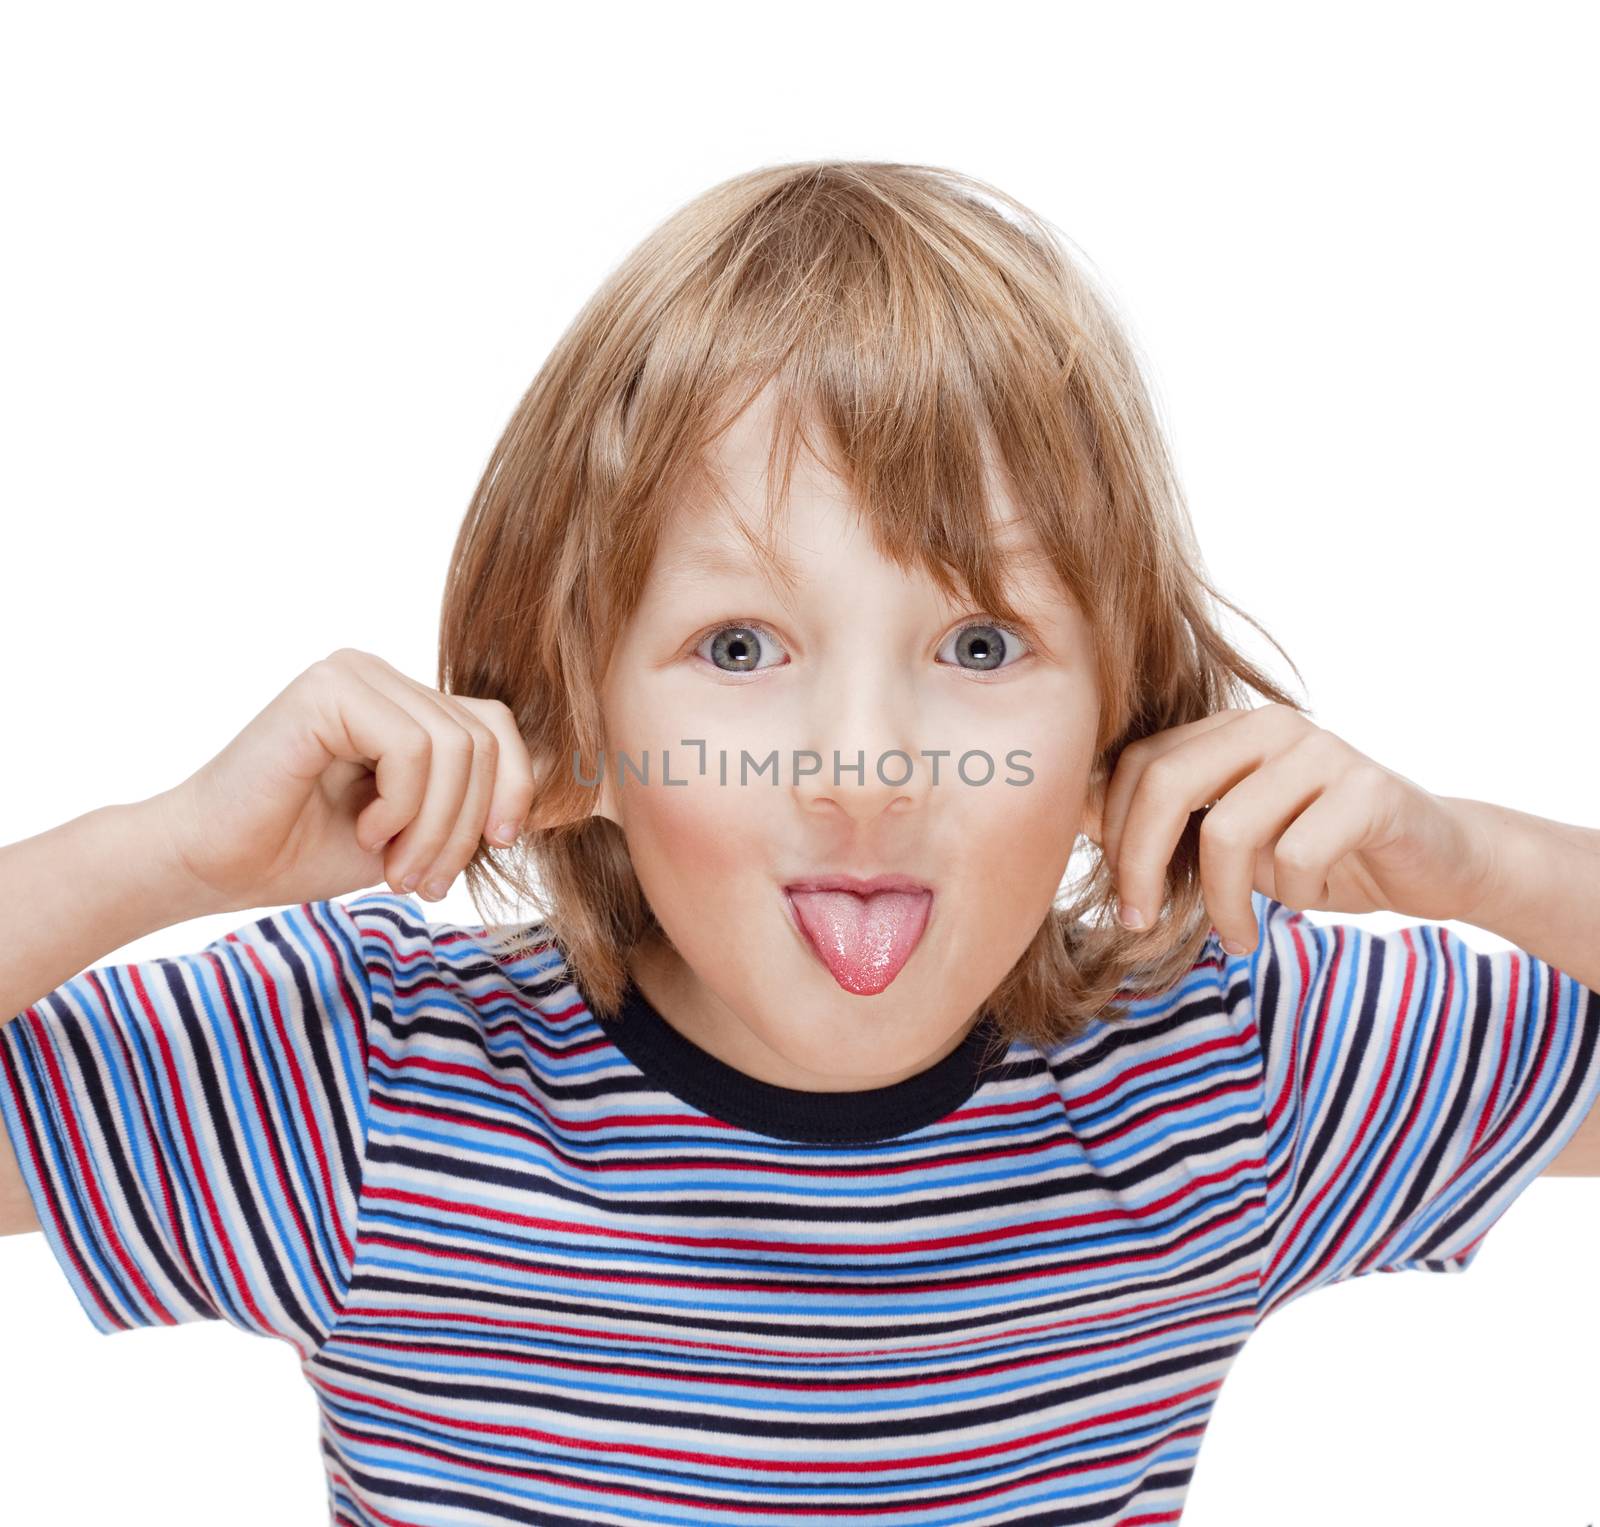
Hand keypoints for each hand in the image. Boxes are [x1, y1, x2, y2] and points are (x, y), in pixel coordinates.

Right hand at [150, 648, 537, 913]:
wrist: (216, 867)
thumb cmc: (304, 850)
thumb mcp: (416, 829)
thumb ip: (470, 800)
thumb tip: (552, 787)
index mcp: (405, 702)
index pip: (498, 728)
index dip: (513, 791)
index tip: (496, 847)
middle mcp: (383, 676)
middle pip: (485, 740)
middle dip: (468, 825)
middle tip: (423, 879)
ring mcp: (355, 674)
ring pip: (457, 748)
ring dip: (435, 828)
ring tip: (394, 866)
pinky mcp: (329, 689)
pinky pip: (415, 748)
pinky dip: (403, 807)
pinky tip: (363, 829)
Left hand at [1084, 704, 1494, 953]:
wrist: (1432, 861)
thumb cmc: (1316, 853)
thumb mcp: (1231, 839)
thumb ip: (1168, 822)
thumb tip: (1082, 821)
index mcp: (1228, 729)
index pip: (1140, 764)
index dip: (1114, 833)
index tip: (1122, 899)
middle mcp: (1270, 726)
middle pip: (1167, 784)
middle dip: (1139, 865)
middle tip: (1141, 924)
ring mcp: (1322, 751)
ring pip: (1229, 832)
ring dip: (1223, 903)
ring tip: (1237, 936)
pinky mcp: (1369, 790)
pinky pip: (1296, 856)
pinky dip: (1292, 896)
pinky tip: (1309, 900)